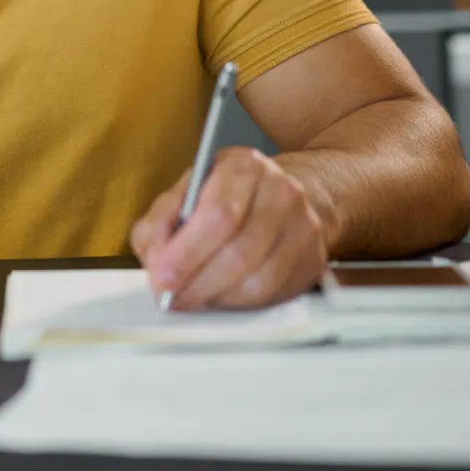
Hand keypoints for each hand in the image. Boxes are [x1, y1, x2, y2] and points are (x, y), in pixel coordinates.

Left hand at [129, 147, 328, 309]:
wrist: (283, 193)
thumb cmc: (226, 194)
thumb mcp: (186, 191)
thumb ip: (160, 221)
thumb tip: (155, 260)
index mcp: (244, 166)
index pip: (218, 215)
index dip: (187, 253)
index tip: (162, 277)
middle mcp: (281, 192)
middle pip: (240, 252)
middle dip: (197, 282)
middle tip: (171, 296)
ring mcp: (304, 227)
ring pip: (258, 280)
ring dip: (217, 297)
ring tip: (192, 297)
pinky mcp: (314, 259)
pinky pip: (274, 294)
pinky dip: (239, 304)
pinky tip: (219, 296)